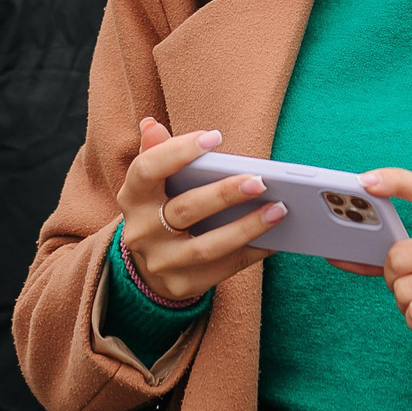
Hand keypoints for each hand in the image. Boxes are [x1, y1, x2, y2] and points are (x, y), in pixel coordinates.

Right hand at [115, 118, 286, 302]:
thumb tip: (151, 125)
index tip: (215, 137)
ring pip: (207, 246)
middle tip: (260, 180)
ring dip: (246, 227)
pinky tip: (276, 238)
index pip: (148, 169)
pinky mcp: (181, 285)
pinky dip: (252, 252)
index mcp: (132, 196)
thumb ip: (157, 152)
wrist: (149, 264)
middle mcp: (141, 232)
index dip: (179, 151)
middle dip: (224, 194)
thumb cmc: (161, 207)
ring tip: (279, 209)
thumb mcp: (154, 181)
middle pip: (185, 209)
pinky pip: (223, 268)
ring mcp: (161, 262)